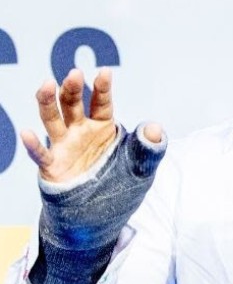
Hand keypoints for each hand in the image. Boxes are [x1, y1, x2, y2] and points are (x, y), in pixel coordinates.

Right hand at [20, 68, 161, 182]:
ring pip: (52, 120)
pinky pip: (41, 155)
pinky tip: (27, 133)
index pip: (102, 103)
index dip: (102, 87)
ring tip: (47, 85)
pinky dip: (33, 145)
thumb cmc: (119, 183)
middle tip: (74, 74)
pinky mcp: (52, 167)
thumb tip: (154, 129)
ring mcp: (64, 147)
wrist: (99, 213)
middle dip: (73, 88)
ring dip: (48, 102)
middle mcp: (80, 131)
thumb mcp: (142, 166)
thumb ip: (148, 147)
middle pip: (73, 104)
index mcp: (103, 127)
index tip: (104, 71)